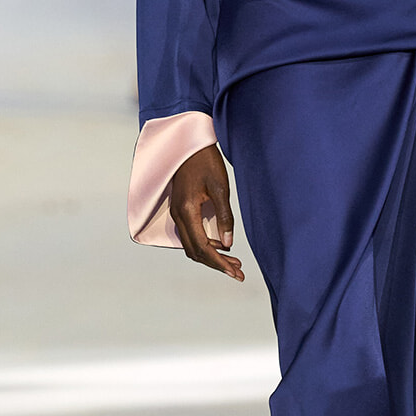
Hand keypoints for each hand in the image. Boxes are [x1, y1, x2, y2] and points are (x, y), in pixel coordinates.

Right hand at [168, 145, 244, 281]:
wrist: (189, 143)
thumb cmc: (206, 161)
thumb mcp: (220, 187)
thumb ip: (224, 216)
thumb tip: (228, 244)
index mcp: (187, 211)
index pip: (202, 247)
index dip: (219, 263)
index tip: (234, 272)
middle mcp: (178, 216)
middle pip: (195, 251)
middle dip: (217, 264)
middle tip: (238, 272)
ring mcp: (177, 213)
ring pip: (192, 245)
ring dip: (211, 256)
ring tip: (234, 262)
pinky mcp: (181, 210)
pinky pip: (191, 235)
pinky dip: (205, 245)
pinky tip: (222, 245)